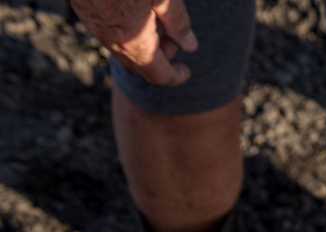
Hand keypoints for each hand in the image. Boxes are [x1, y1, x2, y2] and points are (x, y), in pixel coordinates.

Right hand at [71, 0, 196, 85]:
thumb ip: (178, 22)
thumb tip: (190, 46)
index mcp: (136, 43)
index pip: (159, 75)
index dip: (176, 76)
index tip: (186, 69)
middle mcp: (113, 41)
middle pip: (140, 65)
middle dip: (160, 58)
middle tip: (174, 37)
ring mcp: (94, 26)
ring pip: (123, 48)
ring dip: (143, 43)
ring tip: (158, 19)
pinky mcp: (84, 11)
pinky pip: (109, 32)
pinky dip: (126, 31)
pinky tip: (136, 10)